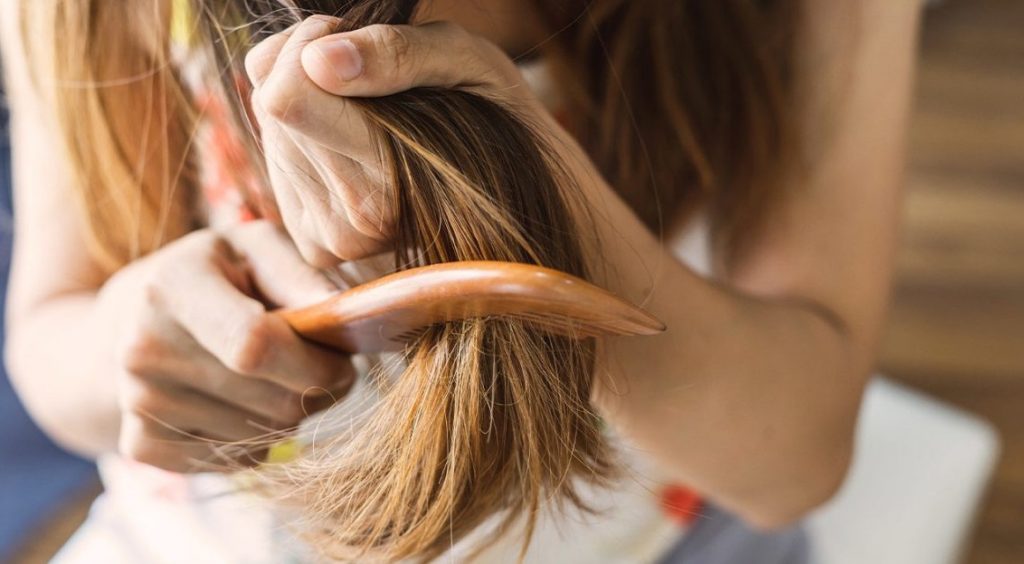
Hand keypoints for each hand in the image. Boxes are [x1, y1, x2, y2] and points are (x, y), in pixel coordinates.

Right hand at [99, 221, 353, 471]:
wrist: (131, 320)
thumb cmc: (216, 276)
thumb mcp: (254, 250)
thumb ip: (300, 275)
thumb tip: (341, 313)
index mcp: (173, 286)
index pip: (255, 345)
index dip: (315, 364)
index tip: (343, 360)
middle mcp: (145, 348)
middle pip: (271, 401)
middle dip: (318, 391)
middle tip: (323, 368)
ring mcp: (139, 401)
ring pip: (262, 437)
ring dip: (290, 415)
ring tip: (277, 379)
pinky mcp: (141, 444)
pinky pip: (236, 462)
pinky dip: (257, 441)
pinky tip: (244, 404)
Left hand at [244, 15, 578, 267]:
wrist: (514, 192)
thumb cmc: (492, 114)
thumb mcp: (464, 59)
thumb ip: (397, 52)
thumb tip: (319, 61)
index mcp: (392, 179)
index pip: (288, 96)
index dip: (317, 48)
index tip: (362, 48)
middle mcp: (357, 223)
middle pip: (273, 106)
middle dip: (313, 74)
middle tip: (374, 83)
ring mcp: (334, 240)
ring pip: (270, 130)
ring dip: (312, 105)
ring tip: (373, 117)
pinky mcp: (317, 243)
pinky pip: (274, 163)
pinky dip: (307, 140)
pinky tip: (355, 146)